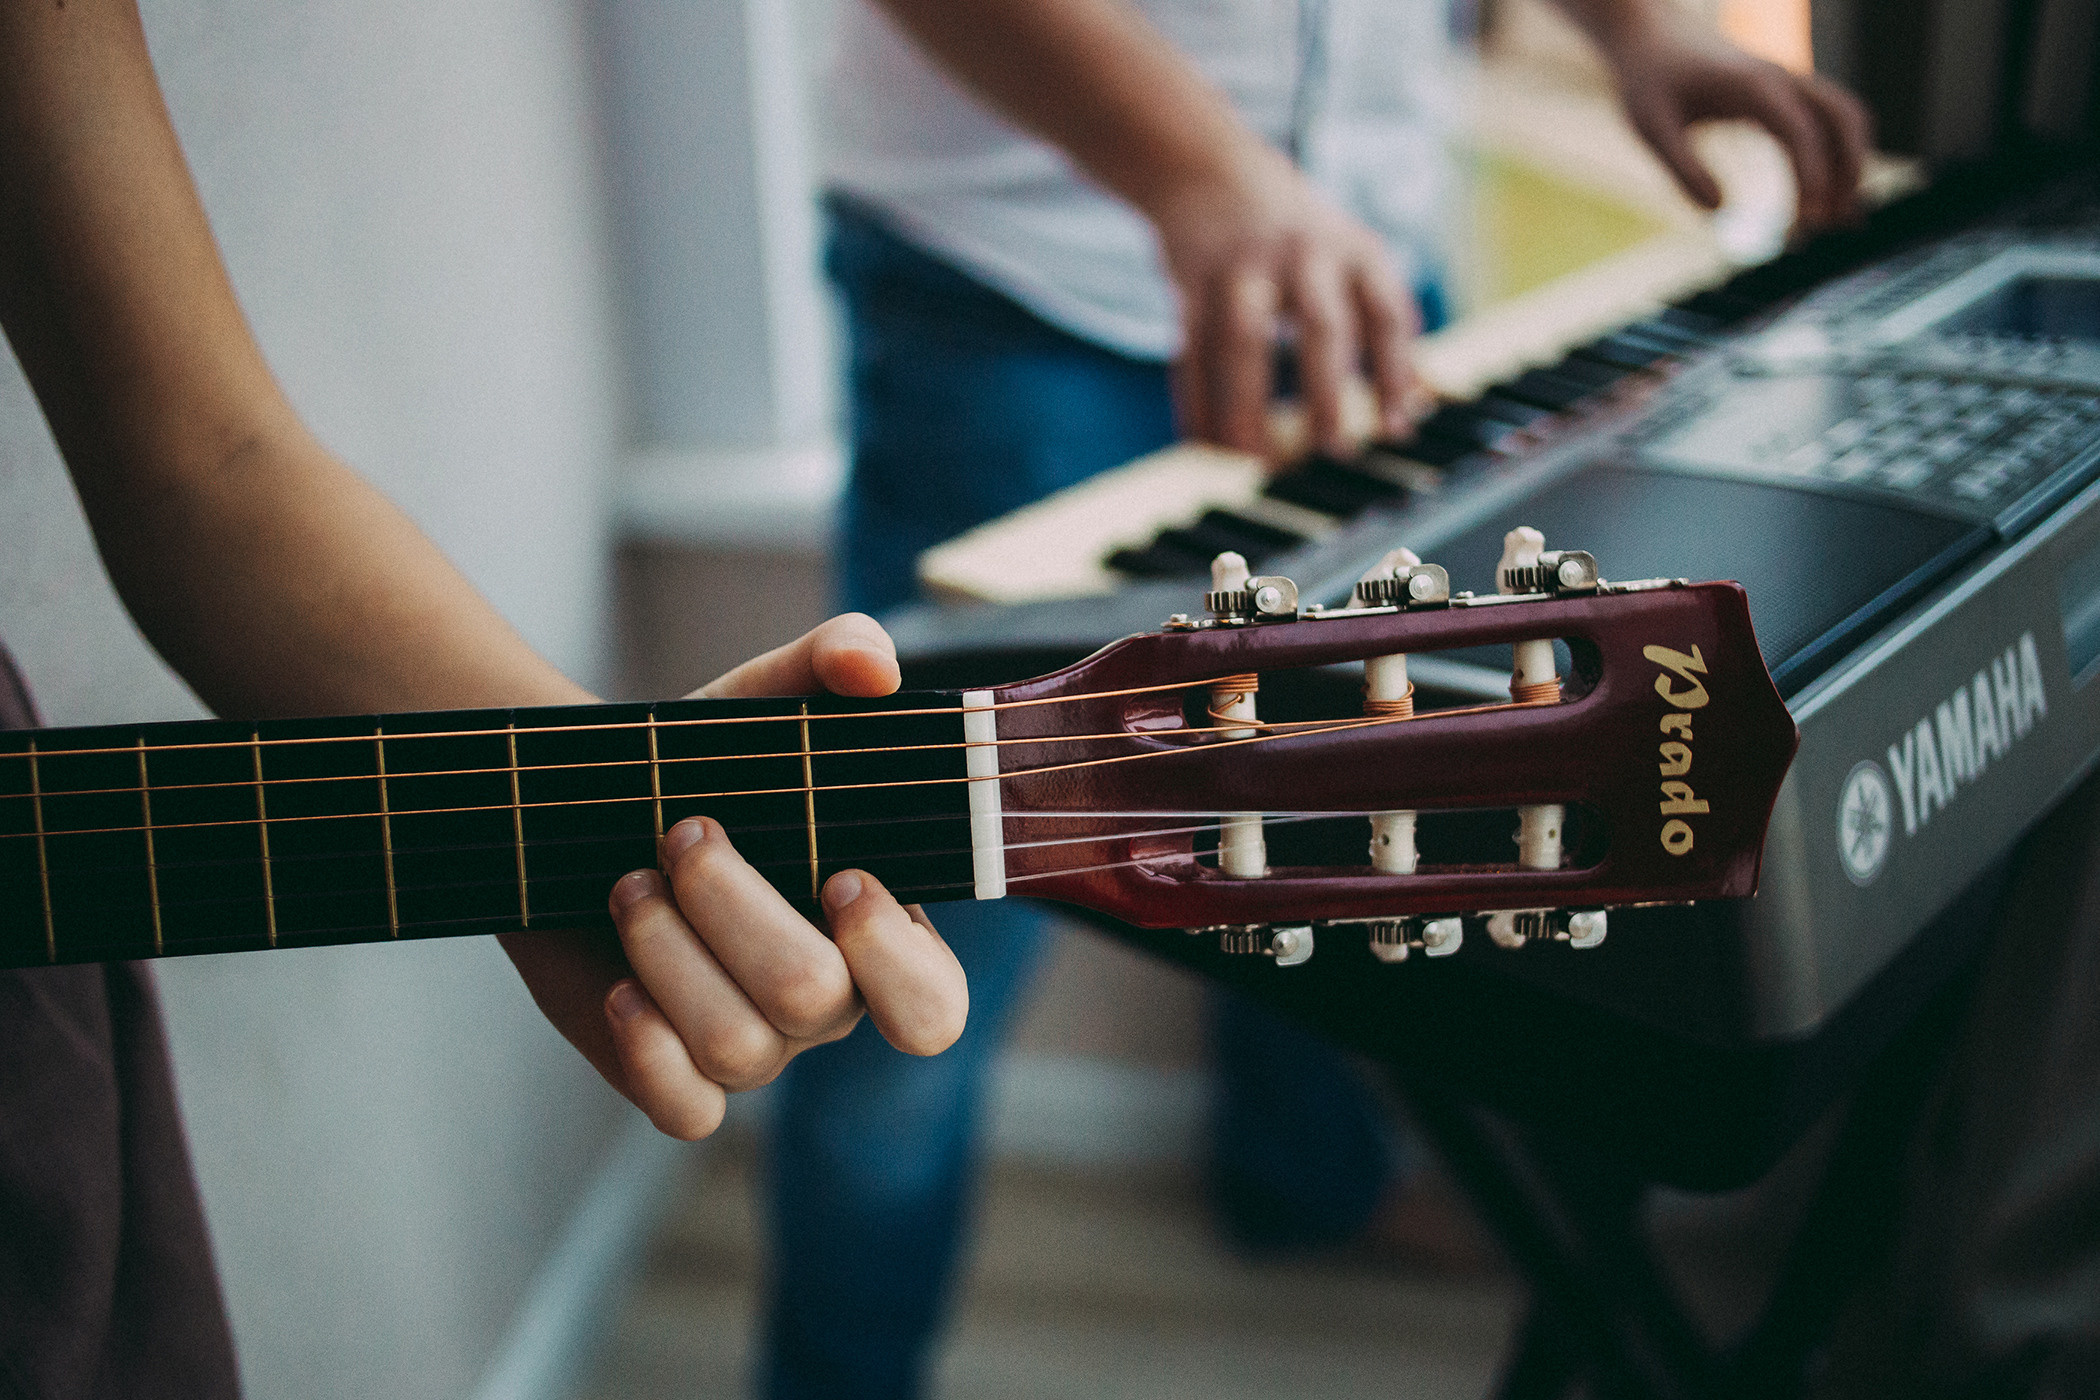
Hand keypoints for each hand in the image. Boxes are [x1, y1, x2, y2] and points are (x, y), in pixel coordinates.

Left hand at [500, 614, 967, 1138]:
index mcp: (879, 931)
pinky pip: (687, 1113)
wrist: (586, 812)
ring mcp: (754, 1048)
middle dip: (738, 907)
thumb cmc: (704, 763)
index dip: (895, 958)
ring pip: (738, 1046)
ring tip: (630, 882)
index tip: (840, 876)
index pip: (934, 1006)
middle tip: (684, 834)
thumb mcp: (767, 700)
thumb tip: (873, 668)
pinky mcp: (675, 1074)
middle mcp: (827, 1003)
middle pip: (816, 1002)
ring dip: (669, 949)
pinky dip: (650, 1053)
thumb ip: (833, 658)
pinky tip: (620, 986)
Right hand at [1152, 145, 1424, 459]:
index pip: (1386, 314)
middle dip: (1328, 391)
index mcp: (1354, 252)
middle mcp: (1302, 255)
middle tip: (1335, 451)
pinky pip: (1192, 351)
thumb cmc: (1297, 236)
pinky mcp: (1190, 282)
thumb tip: (1422, 399)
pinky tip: (1204, 443)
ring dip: (1248, 406)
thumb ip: (1384, 321)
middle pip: (1320, 326)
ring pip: (1244, 344)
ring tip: (1255, 460)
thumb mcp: (1350, 256)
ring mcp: (1242, 267)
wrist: (1209, 169)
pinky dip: (1196, 401)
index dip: (1396, 372)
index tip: (1398, 430)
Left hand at [1591, 3, 1871, 230]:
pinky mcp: (1783, 94)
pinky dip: (1835, 157)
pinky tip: (1825, 199)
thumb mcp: (1652, 128)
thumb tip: (1718, 211)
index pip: (1800, 132)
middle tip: (1835, 227)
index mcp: (1753, 86)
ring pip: (1843, 118)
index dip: (1811, 177)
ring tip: (1839, 222)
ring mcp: (1787, 83)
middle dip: (1849, 171)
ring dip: (1850, 165)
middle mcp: (1781, 79)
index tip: (1807, 222)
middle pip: (1842, 119)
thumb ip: (1682, 169)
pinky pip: (1826, 122)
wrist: (1650, 36)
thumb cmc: (1648, 82)